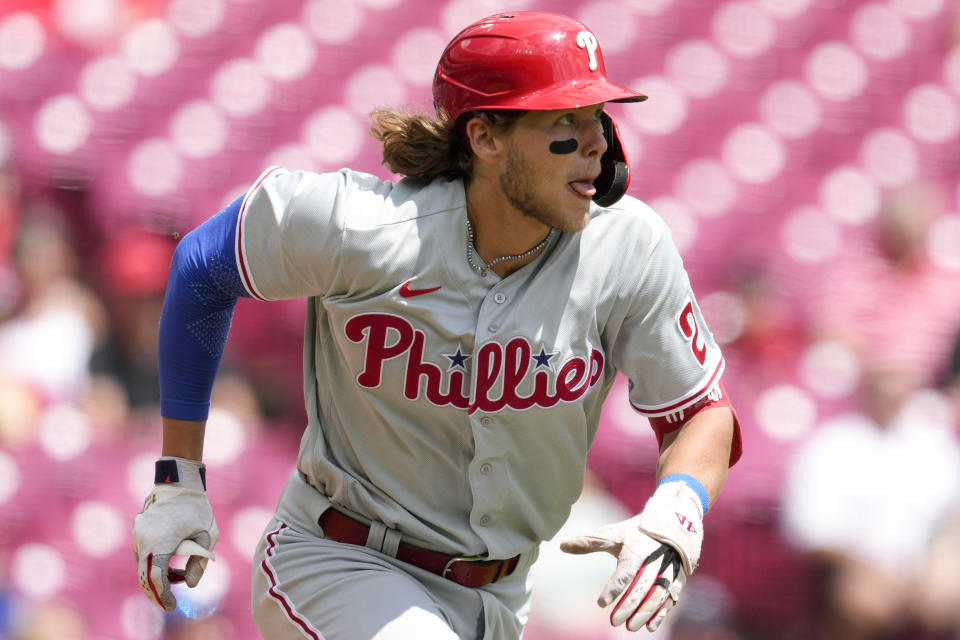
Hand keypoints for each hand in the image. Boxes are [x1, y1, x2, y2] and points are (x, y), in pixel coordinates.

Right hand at [133, 457, 218, 611]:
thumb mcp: (206, 535)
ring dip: (158, 577)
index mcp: (160, 542)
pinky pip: (143, 555)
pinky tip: (172, 565)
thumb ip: (199, 562)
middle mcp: (143, 540)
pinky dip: (154, 565)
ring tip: (180, 575)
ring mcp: (138, 535)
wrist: (179, 480)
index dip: (163, 595)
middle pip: (144, 576)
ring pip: (143, 566)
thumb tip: (191, 586)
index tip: (172, 606)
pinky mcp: (138, 531)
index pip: (156, 578)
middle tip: (171, 602)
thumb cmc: (197, 507)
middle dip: (157, 592)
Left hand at [560, 481, 703, 631]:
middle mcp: (655, 561)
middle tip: (614, 621)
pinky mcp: (677, 580)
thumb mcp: (613, 534)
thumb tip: (562, 546)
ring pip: (658, 595)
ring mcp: (668, 571)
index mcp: (636, 550)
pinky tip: (650, 626)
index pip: (624, 571)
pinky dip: (661, 613)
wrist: (671, 523)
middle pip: (642, 586)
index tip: (601, 603)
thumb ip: (589, 542)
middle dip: (629, 605)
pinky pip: (671, 599)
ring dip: (645, 612)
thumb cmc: (635, 532)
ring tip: (630, 627)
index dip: (614, 587)